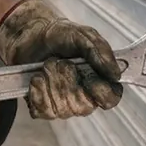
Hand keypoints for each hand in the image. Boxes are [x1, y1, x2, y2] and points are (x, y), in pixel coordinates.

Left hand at [0, 0, 122, 119]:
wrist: (30, 35)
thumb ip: (100, 51)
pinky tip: (36, 77)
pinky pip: (43, 110)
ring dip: (52, 82)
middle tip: (62, 62)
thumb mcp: (82, 35)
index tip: (90, 80)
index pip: (110, 99)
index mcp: (98, 80)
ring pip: (62, 109)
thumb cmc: (59, 35)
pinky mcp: (42, 106)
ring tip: (47, 65)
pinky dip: (37, 90)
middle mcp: (82, 96)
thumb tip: (115, 73)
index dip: (101, 93)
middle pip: (83, 107)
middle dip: (68, 81)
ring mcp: (62, 104)